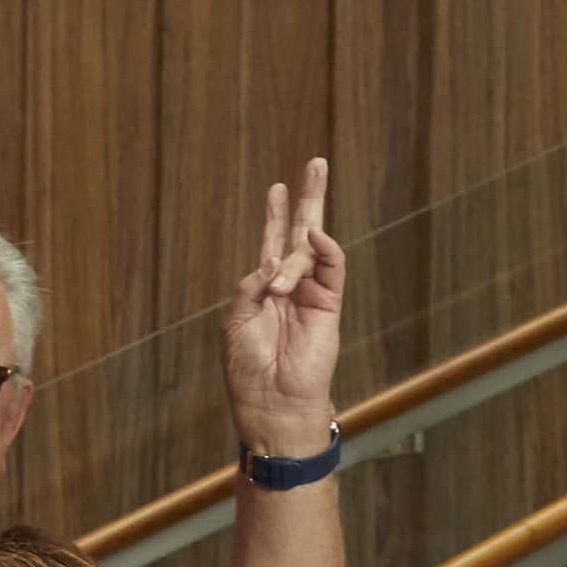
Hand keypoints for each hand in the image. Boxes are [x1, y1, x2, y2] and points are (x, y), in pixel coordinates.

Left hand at [220, 158, 347, 450]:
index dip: (274, 216)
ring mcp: (312, 292)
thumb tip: (272, 262)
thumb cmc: (248, 368)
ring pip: (312, 249)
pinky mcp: (329, 303)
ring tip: (279, 289)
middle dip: (308, 199)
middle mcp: (290, 285)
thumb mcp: (235, 322)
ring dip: (295, 254)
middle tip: (316, 163)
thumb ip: (250, 287)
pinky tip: (316, 236)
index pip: (271, 244)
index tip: (276, 188)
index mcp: (263, 290)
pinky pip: (331, 267)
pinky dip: (325, 250)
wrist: (272, 402)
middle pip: (301, 232)